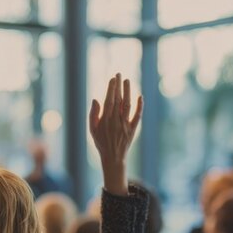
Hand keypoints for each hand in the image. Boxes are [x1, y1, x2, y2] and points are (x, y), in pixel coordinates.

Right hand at [89, 73, 142, 195]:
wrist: (113, 158)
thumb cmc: (101, 142)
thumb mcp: (92, 130)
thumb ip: (93, 114)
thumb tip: (96, 100)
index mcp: (105, 120)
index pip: (109, 100)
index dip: (111, 89)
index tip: (112, 79)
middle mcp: (116, 120)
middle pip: (118, 100)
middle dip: (118, 86)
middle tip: (119, 74)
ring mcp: (125, 124)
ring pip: (127, 105)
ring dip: (128, 92)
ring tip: (127, 80)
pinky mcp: (133, 129)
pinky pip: (137, 116)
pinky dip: (140, 106)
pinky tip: (140, 97)